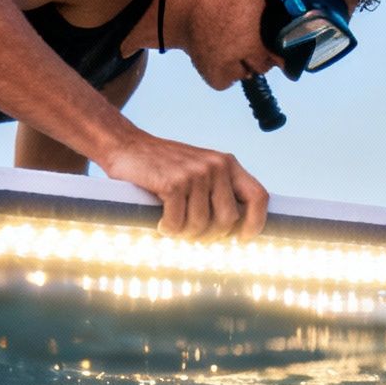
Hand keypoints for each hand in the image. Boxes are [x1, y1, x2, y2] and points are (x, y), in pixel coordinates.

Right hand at [100, 135, 268, 241]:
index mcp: (228, 163)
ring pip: (201, 225)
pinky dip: (169, 229)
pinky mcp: (173, 182)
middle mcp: (216, 166)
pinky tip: (162, 223)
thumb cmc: (165, 167)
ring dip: (186, 233)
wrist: (127, 146)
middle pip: (228, 220)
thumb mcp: (200, 171)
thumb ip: (220, 191)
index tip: (241, 239)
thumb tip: (237, 230)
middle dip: (210, 235)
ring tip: (174, 225)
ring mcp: (195, 173)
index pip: (258, 197)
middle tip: (192, 234)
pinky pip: (178, 223)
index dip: (254, 223)